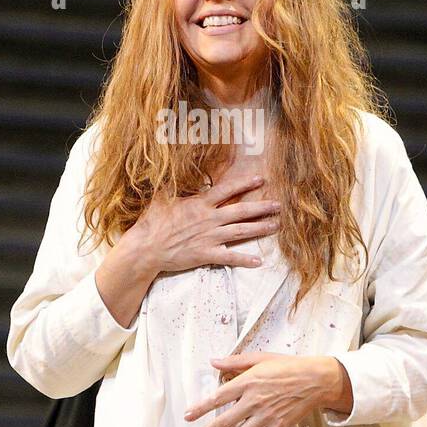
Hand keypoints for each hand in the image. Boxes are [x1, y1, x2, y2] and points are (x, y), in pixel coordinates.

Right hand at [125, 172, 281, 273]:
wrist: (146, 248)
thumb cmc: (153, 221)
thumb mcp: (163, 195)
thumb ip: (177, 183)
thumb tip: (180, 165)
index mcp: (200, 204)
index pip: (227, 190)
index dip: (245, 184)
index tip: (261, 180)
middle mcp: (209, 219)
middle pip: (241, 211)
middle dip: (262, 207)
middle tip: (279, 205)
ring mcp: (209, 238)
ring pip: (241, 232)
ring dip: (260, 229)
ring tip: (276, 225)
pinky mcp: (206, 254)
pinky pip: (230, 257)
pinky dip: (245, 260)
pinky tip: (259, 261)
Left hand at [183, 353, 347, 426]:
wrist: (316, 379)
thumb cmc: (287, 366)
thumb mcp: (260, 358)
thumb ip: (235, 361)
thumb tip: (213, 361)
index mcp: (248, 382)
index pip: (218, 397)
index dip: (201, 408)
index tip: (188, 417)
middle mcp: (254, 401)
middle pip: (225, 421)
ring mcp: (266, 416)